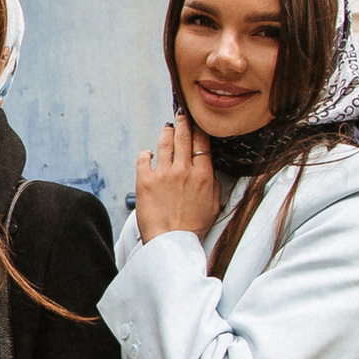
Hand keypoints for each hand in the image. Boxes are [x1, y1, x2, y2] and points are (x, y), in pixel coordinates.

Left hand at [136, 113, 218, 245]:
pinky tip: (148, 153)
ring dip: (165, 133)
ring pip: (164, 143)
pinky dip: (146, 153)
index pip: (202, 143)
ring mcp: (163, 174)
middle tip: (181, 115)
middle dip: (183, 122)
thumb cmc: (193, 228)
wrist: (172, 242)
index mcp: (203, 175)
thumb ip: (214, 186)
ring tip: (166, 128)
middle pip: (183, 137)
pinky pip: (144, 158)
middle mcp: (184, 170)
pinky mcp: (145, 181)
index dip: (199, 129)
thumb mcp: (214, 206)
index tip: (197, 123)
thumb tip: (210, 173)